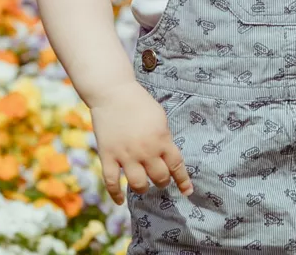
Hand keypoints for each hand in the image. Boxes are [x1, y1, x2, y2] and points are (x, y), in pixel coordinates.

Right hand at [90, 85, 193, 204]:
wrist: (113, 94)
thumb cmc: (140, 104)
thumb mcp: (161, 119)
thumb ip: (164, 139)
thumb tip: (167, 156)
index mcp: (162, 140)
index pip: (177, 166)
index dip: (183, 181)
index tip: (187, 191)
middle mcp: (146, 151)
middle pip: (159, 177)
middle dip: (163, 182)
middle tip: (160, 180)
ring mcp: (126, 155)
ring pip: (138, 184)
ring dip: (143, 188)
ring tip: (144, 186)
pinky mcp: (108, 156)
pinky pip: (111, 181)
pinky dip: (115, 194)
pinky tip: (120, 201)